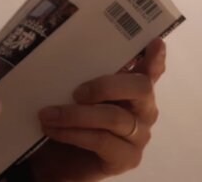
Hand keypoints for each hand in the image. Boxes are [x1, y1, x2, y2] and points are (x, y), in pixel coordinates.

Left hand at [27, 38, 167, 181]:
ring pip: (115, 117)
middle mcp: (144, 109)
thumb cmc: (66, 118)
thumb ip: (78, 72)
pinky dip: (73, 133)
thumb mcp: (69, 91)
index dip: (154, 57)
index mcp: (132, 87)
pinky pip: (102, 140)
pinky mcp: (128, 158)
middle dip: (105, 85)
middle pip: (140, 88)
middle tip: (75, 92)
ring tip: (46, 115)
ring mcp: (139, 135)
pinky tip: (53, 131)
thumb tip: (64, 41)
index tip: (154, 42)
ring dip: (75, 115)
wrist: (53, 159)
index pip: (150, 69)